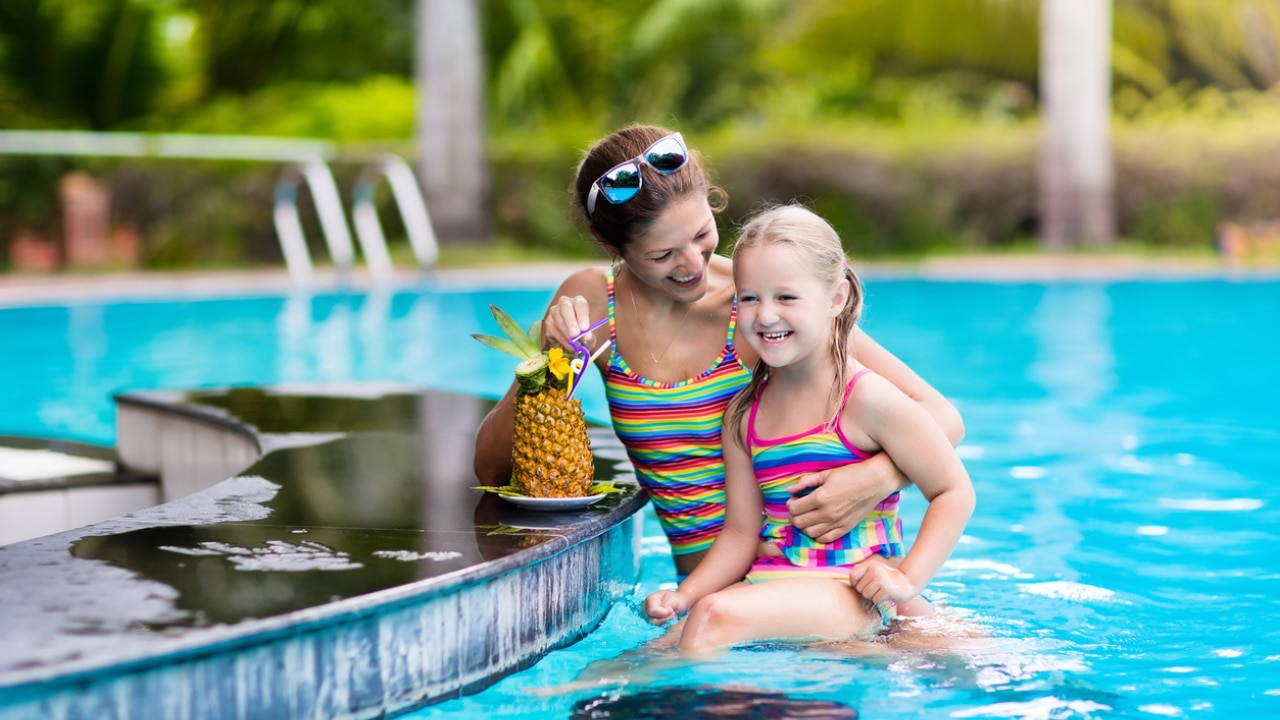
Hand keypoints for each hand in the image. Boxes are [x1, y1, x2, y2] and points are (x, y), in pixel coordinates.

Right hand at [544, 295, 596, 351]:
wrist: (571, 338)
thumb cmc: (582, 331)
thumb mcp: (588, 333)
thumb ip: (587, 335)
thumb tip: (585, 337)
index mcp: (578, 302)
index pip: (580, 304)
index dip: (583, 316)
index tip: (584, 328)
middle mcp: (565, 303)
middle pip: (566, 309)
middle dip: (571, 322)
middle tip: (575, 334)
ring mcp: (554, 312)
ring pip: (558, 321)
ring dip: (567, 334)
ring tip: (574, 344)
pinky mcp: (548, 322)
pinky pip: (553, 331)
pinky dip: (561, 340)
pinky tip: (568, 345)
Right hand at [644, 589, 689, 624]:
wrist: (680, 601)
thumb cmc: (676, 599)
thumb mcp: (672, 599)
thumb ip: (665, 606)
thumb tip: (663, 615)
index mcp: (650, 599)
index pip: (652, 610)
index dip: (663, 612)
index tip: (671, 609)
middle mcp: (646, 608)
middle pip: (653, 619)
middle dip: (666, 617)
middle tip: (673, 612)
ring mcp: (649, 615)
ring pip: (656, 624)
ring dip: (667, 620)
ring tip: (672, 614)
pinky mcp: (653, 621)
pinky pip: (659, 626)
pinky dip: (666, 623)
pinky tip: (670, 617)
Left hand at [787, 456, 902, 542]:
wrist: (875, 481)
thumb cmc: (851, 475)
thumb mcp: (826, 473)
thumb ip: (806, 481)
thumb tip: (790, 490)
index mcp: (820, 497)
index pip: (794, 509)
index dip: (790, 504)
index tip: (794, 500)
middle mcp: (827, 513)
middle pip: (799, 523)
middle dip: (794, 516)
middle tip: (797, 509)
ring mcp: (837, 523)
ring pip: (810, 533)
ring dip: (804, 526)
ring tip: (807, 517)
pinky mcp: (846, 528)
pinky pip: (826, 539)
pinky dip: (818, 535)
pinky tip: (818, 526)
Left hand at [848, 557, 918, 605]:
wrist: (908, 583)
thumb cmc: (887, 579)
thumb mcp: (874, 571)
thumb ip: (862, 573)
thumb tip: (851, 582)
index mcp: (870, 564)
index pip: (853, 575)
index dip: (855, 583)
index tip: (863, 585)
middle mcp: (875, 570)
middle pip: (859, 588)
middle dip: (866, 591)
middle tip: (877, 588)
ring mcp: (881, 579)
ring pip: (866, 594)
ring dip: (873, 596)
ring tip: (881, 591)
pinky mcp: (887, 589)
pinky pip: (875, 599)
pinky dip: (879, 600)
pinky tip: (886, 595)